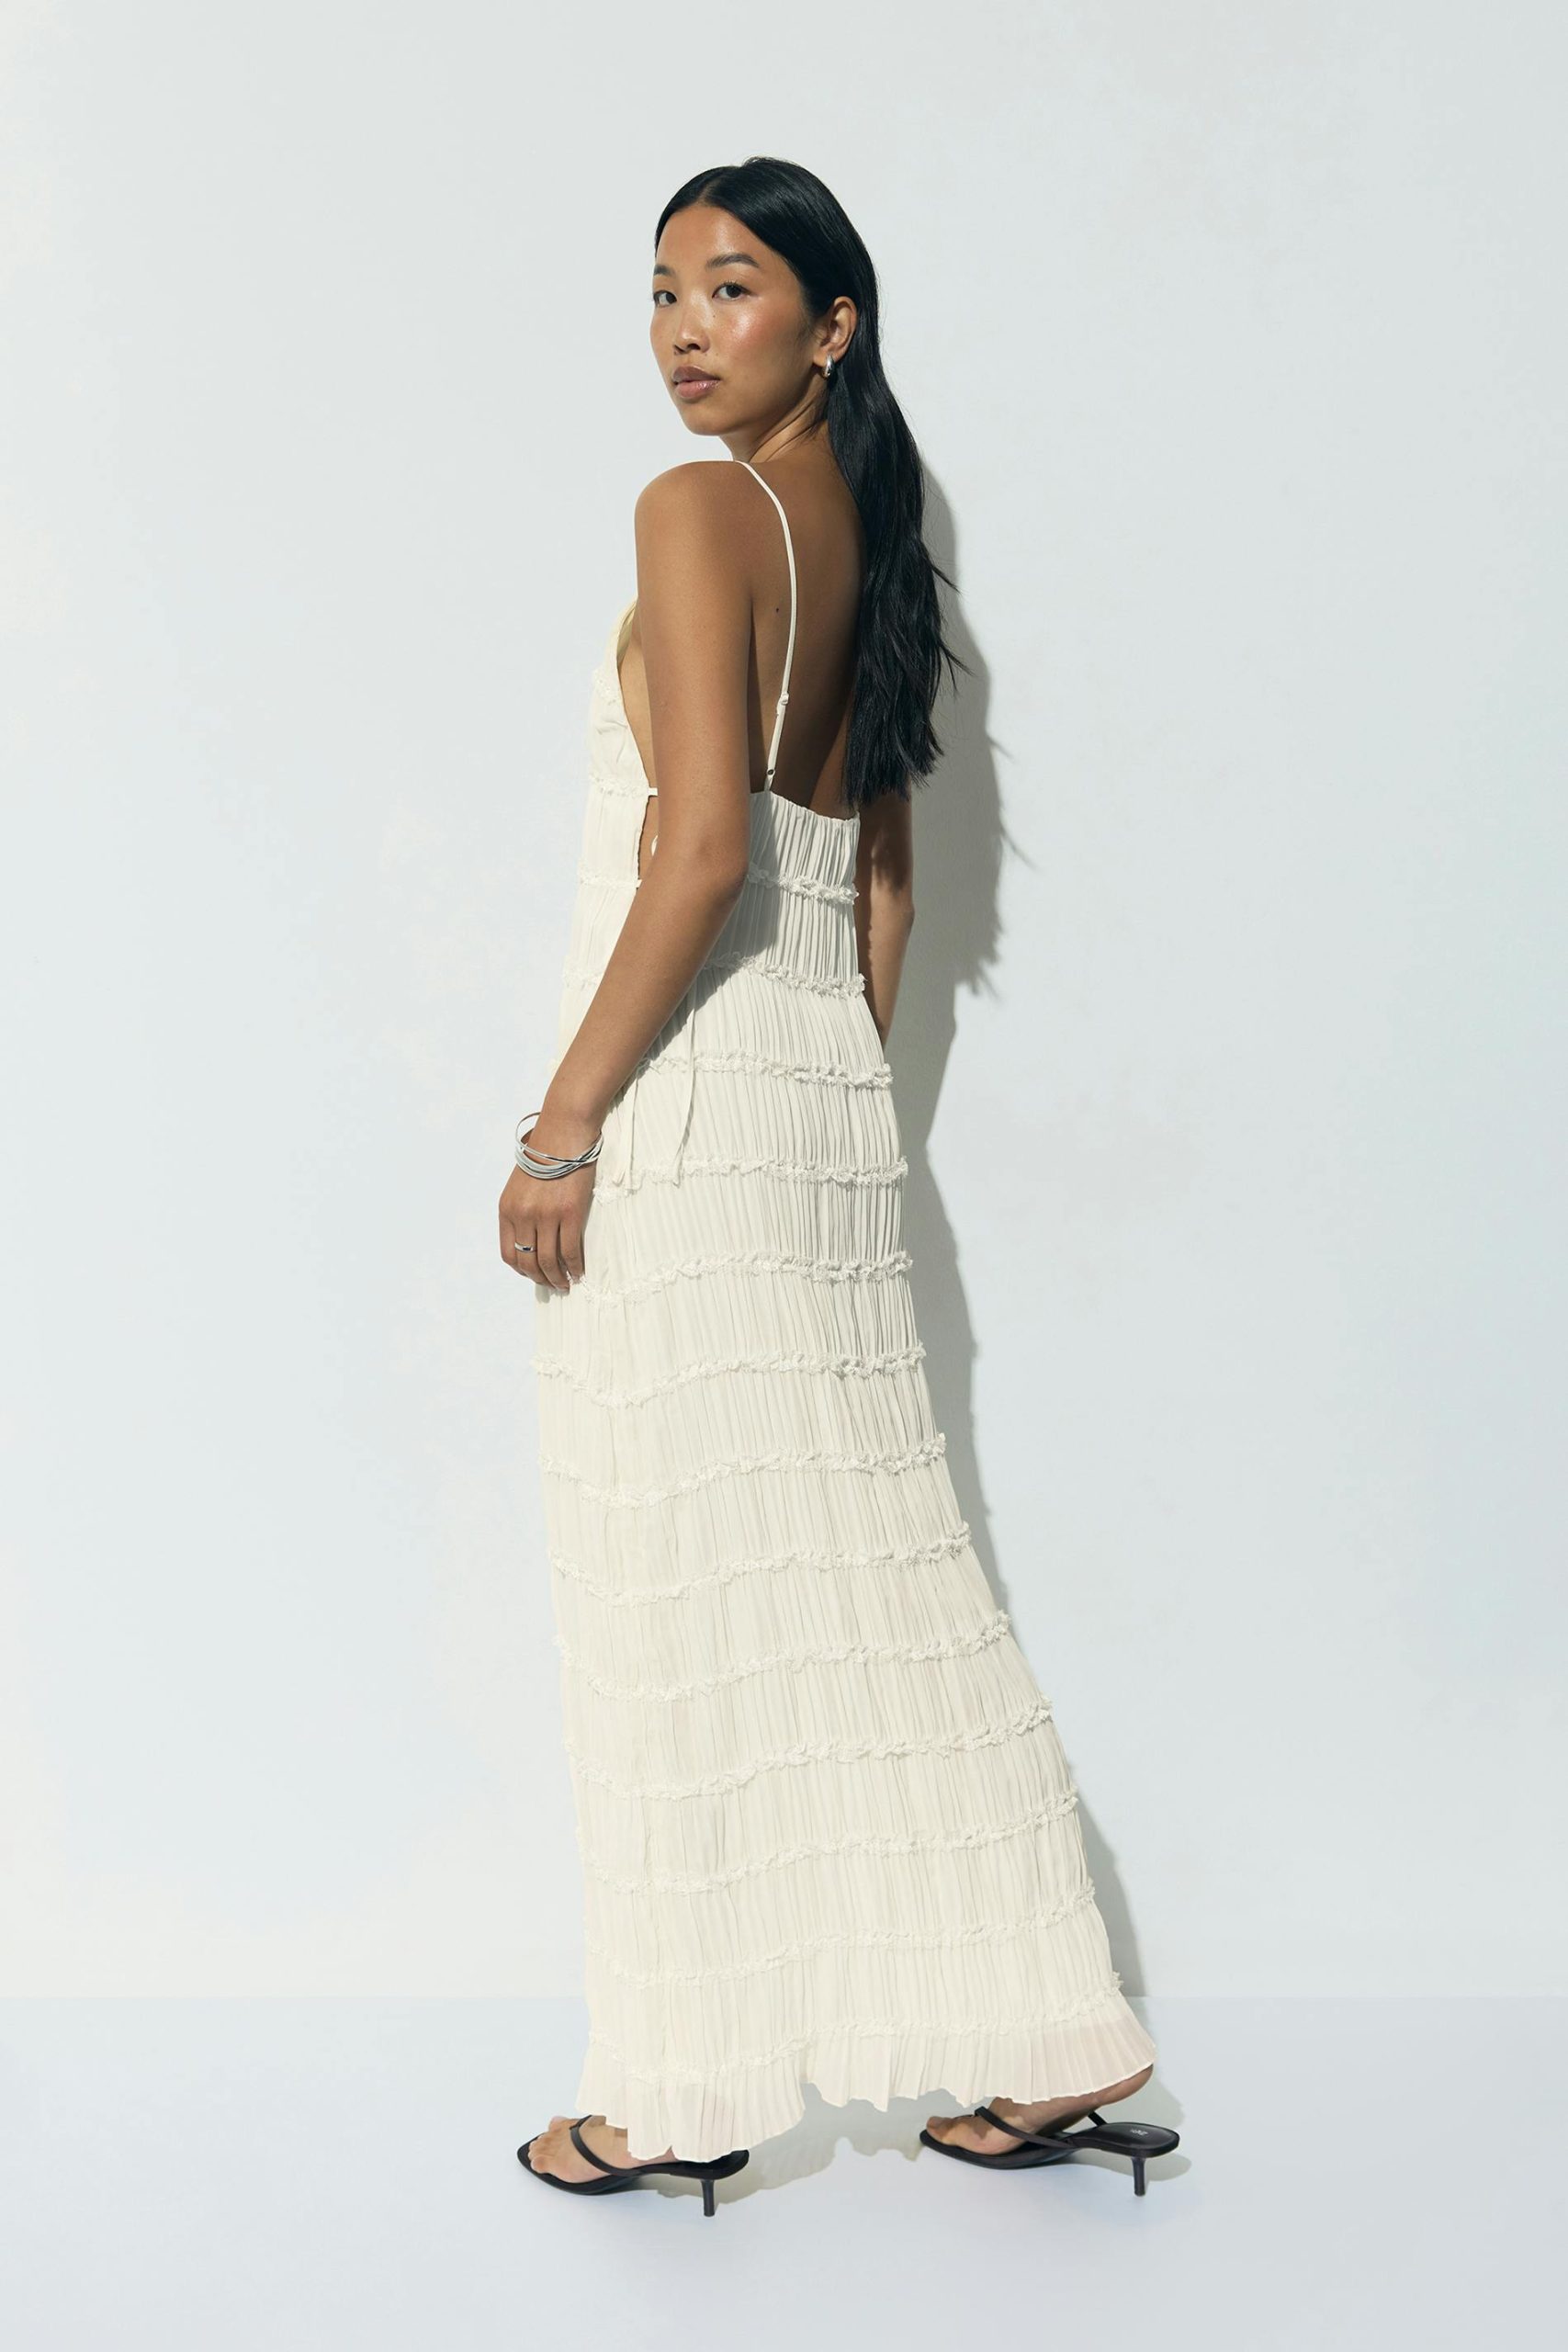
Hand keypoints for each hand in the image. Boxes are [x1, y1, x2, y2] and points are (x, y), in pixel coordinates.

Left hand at [499, 1111, 600, 1290]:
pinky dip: (574, 1266)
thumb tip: (531, 1236)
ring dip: (558, 1278)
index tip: (534, 1274)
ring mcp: (546, 1215)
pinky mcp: (569, 1213)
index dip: (521, 1269)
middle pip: (528, 1262)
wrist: (564, 1131)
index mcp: (507, 1208)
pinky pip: (569, 1251)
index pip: (508, 1253)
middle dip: (541, 1278)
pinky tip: (579, 1271)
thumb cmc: (546, 1153)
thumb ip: (521, 1209)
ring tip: (567, 1283)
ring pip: (549, 1261)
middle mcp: (522, 1215)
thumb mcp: (521, 1183)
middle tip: (554, 1285)